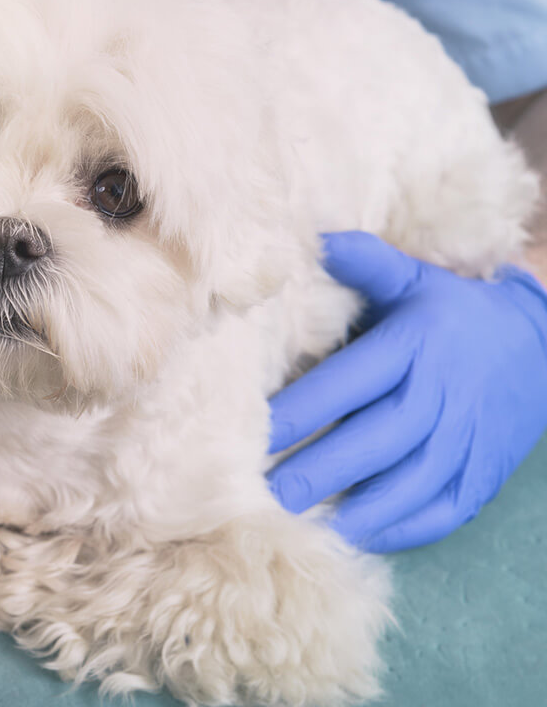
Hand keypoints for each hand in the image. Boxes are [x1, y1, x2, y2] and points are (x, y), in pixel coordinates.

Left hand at [267, 232, 546, 552]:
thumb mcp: (417, 279)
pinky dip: (402, 528)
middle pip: (375, 440)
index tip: (257, 430)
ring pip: (408, 484)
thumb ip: (367, 262)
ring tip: (308, 526)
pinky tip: (359, 536)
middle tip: (269, 492)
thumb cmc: (457, 312)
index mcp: (414, 347)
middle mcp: (439, 397)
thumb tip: (315, 238)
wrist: (543, 345)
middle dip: (322, 469)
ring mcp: (464, 441)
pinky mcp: (480, 477)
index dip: (303, 408)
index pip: (349, 382)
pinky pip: (441, 511)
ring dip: (359, 508)